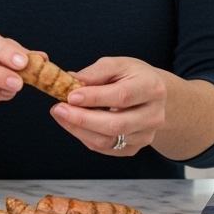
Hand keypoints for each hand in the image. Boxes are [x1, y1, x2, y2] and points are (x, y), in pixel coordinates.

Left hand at [50, 57, 167, 155]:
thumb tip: (71, 80)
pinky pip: (105, 148)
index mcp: (151, 88)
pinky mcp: (134, 148)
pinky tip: (74, 125)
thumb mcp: (118, 64)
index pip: (122, 96)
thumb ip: (96, 72)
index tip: (71, 96)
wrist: (154, 96)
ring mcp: (145, 135)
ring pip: (108, 140)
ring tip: (62, 115)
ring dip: (79, 130)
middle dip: (82, 119)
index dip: (95, 98)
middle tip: (58, 109)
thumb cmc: (134, 77)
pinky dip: (85, 137)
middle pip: (115, 124)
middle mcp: (153, 115)